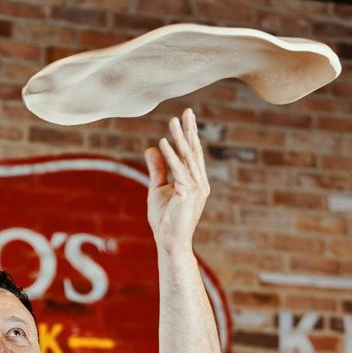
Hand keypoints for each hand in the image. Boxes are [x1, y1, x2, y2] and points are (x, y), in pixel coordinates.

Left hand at [144, 107, 209, 252]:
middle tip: (186, 111)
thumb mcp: (157, 189)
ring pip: (187, 158)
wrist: (169, 242)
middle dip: (189, 131)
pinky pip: (178, 171)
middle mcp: (199, 183)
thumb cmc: (165, 219)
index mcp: (194, 181)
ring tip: (173, 121)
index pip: (192, 153)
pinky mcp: (188, 195)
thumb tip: (151, 147)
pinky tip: (164, 142)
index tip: (186, 116)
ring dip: (180, 138)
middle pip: (193, 152)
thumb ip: (157, 169)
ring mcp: (196, 189)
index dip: (189, 134)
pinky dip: (171, 156)